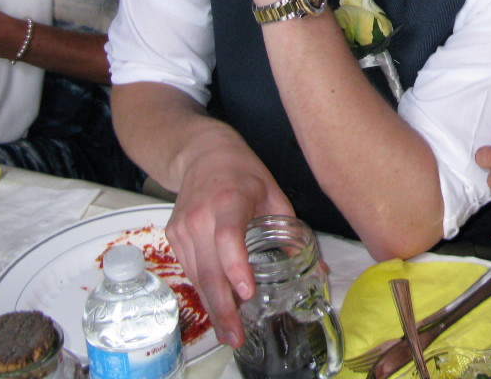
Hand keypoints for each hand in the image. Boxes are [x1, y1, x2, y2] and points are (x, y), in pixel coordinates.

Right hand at [163, 141, 293, 347]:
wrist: (201, 154)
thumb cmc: (243, 172)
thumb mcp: (274, 194)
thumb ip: (291, 233)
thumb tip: (317, 269)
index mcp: (229, 200)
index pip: (228, 238)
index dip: (236, 266)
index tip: (247, 291)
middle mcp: (200, 216)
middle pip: (209, 269)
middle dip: (223, 307)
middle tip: (236, 335)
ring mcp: (182, 228)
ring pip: (197, 276)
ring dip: (213, 306)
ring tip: (230, 331)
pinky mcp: (173, 236)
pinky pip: (190, 270)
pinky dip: (204, 290)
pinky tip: (218, 306)